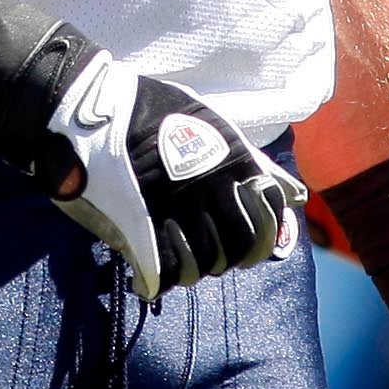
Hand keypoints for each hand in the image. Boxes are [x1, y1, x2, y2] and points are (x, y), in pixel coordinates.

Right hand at [47, 54, 306, 302]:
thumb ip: (254, 164)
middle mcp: (212, 188)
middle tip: (203, 251)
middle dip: (225, 259)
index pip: (270, 222)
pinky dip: (157, 282)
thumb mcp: (213, 126)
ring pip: (203, 267)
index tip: (237, 237)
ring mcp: (177, 208)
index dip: (260, 240)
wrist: (91, 107)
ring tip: (173, 258)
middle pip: (238, 251)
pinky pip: (164, 272)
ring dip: (191, 270)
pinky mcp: (139, 226)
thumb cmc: (152, 112)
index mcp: (234, 164)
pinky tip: (145, 278)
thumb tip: (297, 195)